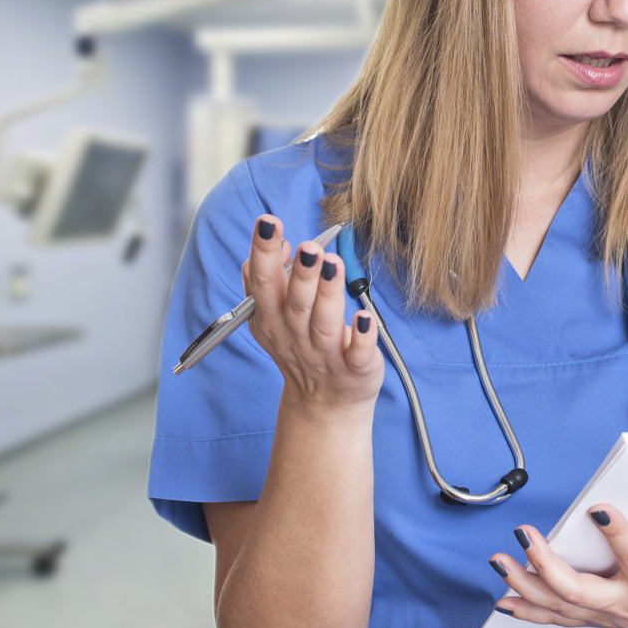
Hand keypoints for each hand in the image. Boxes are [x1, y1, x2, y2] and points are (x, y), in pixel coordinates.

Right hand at [241, 216, 382, 412]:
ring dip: (328, 295)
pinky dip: (361, 338)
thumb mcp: (272, 317)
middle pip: (295, 304)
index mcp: (272, 320)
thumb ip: (269, 279)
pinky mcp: (354, 369)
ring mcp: (325, 355)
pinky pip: (357, 354)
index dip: (264, 252)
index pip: (262, 283)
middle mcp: (295, 337)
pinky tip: (365, 317)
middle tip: (309, 246)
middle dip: (300, 274)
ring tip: (333, 265)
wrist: (324, 405)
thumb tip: (283, 243)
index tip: (269, 223)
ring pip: (324, 324)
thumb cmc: (302, 348)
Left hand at [488, 496, 627, 627]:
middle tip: (525, 536)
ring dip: (525, 585)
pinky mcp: (598, 620)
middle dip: (547, 565)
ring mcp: (608, 617)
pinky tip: (503, 598)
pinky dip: (528, 608)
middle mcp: (627, 607)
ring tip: (498, 561)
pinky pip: (557, 618)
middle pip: (579, 592)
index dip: (618, 536)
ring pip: (558, 606)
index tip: (599, 506)